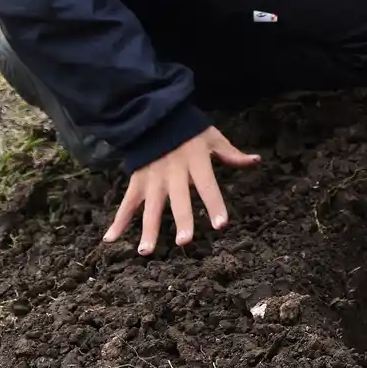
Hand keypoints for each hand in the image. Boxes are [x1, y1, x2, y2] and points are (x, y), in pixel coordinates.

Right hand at [102, 126, 260, 254]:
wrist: (155, 115)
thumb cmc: (189, 128)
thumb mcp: (212, 137)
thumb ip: (231, 154)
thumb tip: (256, 160)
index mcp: (195, 161)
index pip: (207, 186)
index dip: (214, 204)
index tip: (221, 224)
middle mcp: (173, 172)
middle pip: (178, 200)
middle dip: (181, 220)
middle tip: (184, 242)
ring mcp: (153, 178)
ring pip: (150, 207)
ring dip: (148, 229)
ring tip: (146, 252)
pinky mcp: (137, 180)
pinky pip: (126, 203)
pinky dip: (118, 221)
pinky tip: (110, 239)